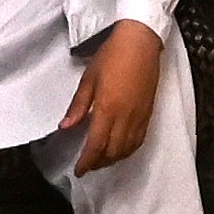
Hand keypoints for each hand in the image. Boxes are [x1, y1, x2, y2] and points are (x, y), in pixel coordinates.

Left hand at [58, 21, 164, 173]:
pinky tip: (120, 149)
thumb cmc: (112, 56)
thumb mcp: (89, 78)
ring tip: (101, 160)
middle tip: (87, 165)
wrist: (141, 42)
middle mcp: (125, 117)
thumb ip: (78, 106)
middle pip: (112, 151)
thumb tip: (65, 127)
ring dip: (113, 159)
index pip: (96, 145)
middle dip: (99, 163)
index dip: (87, 162)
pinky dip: (128, 150)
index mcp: (108, 109)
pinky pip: (139, 140)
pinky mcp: (148, 113)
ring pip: (127, 149)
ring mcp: (139, 116)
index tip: (79, 171)